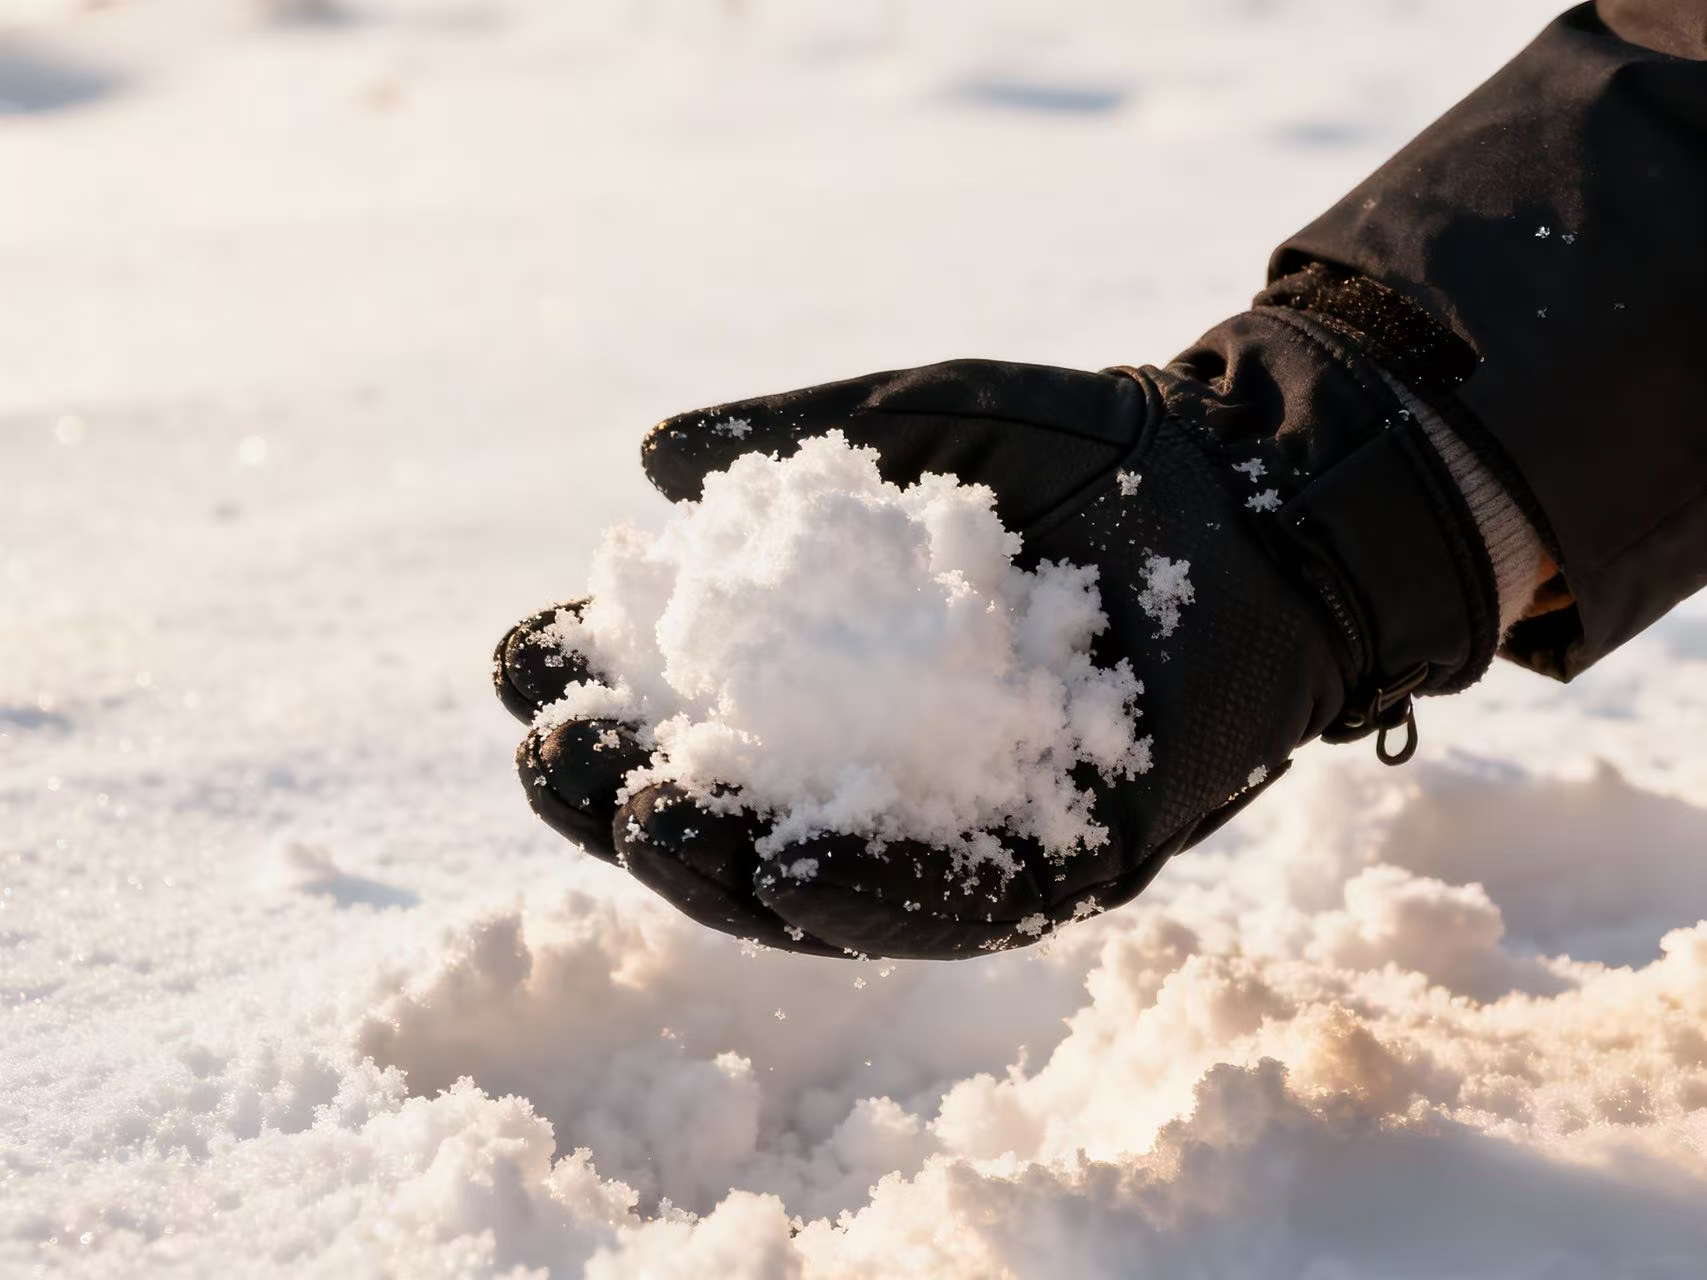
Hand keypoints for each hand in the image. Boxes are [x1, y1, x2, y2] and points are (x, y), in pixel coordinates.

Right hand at [496, 294, 1497, 959]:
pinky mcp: (1065, 859)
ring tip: (640, 824)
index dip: (595, 684)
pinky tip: (791, 876)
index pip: (680, 694)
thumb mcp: (920, 422)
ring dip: (718, 864)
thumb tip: (651, 463)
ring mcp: (963, 817)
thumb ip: (793, 441)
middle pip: (722, 801)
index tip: (533, 658)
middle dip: (622, 786)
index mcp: (828, 661)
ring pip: (814, 876)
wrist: (1263, 487)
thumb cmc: (1088, 452)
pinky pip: (958, 903)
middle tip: (559, 759)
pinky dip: (872, 897)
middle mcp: (877, 754)